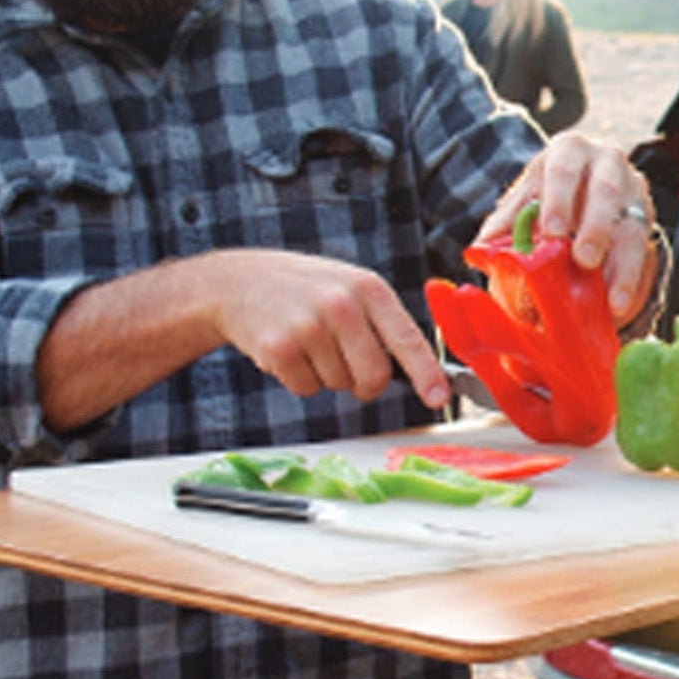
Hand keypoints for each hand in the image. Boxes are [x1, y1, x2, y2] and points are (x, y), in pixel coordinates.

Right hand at [212, 249, 452, 408]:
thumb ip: (383, 324)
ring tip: (306, 341)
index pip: (408, 339)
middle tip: (345, 364)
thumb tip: (423, 372)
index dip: (427, 373)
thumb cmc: (307, 290)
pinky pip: (306, 388)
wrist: (238, 281)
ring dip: (325, 375)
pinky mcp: (279, 348)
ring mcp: (309, 326)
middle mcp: (342, 305)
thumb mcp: (350, 288)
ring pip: (338, 385)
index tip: (439, 398)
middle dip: (364, 384)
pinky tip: (287, 348)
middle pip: (374, 376)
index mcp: (369, 289)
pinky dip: (298, 379)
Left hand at [479, 133, 659, 323]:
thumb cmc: (550, 196)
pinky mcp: (647, 224)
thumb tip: (480, 248)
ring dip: (623, 267)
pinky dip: (634, 284)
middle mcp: (608, 164)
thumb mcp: (525, 200)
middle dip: (596, 229)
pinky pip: (646, 255)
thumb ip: (506, 222)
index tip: (552, 232)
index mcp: (569, 151)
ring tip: (611, 303)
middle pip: (606, 193)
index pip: (564, 170)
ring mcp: (634, 193)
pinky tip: (622, 307)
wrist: (586, 193)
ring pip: (634, 227)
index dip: (558, 201)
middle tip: (584, 261)